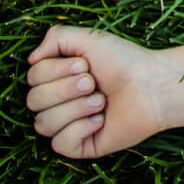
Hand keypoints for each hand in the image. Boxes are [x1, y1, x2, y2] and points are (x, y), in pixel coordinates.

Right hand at [24, 24, 165, 159]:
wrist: (153, 86)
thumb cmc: (124, 61)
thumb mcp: (89, 39)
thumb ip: (56, 38)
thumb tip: (30, 59)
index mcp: (58, 77)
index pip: (32, 77)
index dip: (55, 71)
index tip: (84, 64)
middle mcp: (59, 102)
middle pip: (33, 101)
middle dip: (65, 89)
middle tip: (94, 82)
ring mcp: (68, 125)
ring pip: (44, 123)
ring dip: (75, 108)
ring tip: (101, 101)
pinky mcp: (80, 146)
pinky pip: (60, 144)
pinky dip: (80, 129)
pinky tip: (100, 120)